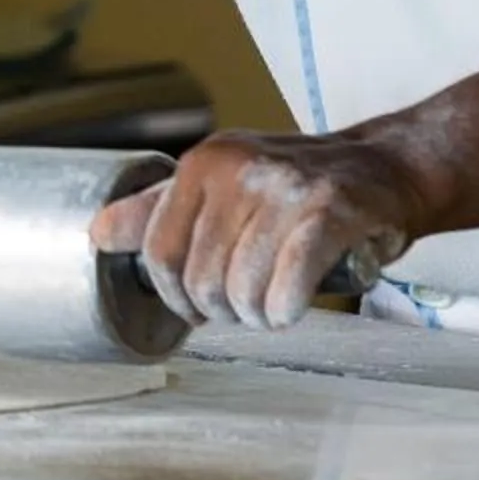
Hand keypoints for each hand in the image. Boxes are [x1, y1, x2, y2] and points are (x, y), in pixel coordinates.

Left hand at [87, 129, 443, 331]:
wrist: (383, 168)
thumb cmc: (294, 186)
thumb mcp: (219, 184)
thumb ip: (157, 209)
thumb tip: (96, 233)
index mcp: (202, 164)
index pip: (159, 250)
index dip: (174, 295)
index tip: (196, 308)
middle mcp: (237, 169)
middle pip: (201, 277)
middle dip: (221, 310)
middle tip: (245, 307)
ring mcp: (284, 188)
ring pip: (244, 287)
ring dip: (257, 315)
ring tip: (272, 305)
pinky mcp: (329, 212)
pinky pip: (289, 284)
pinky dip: (286, 309)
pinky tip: (291, 307)